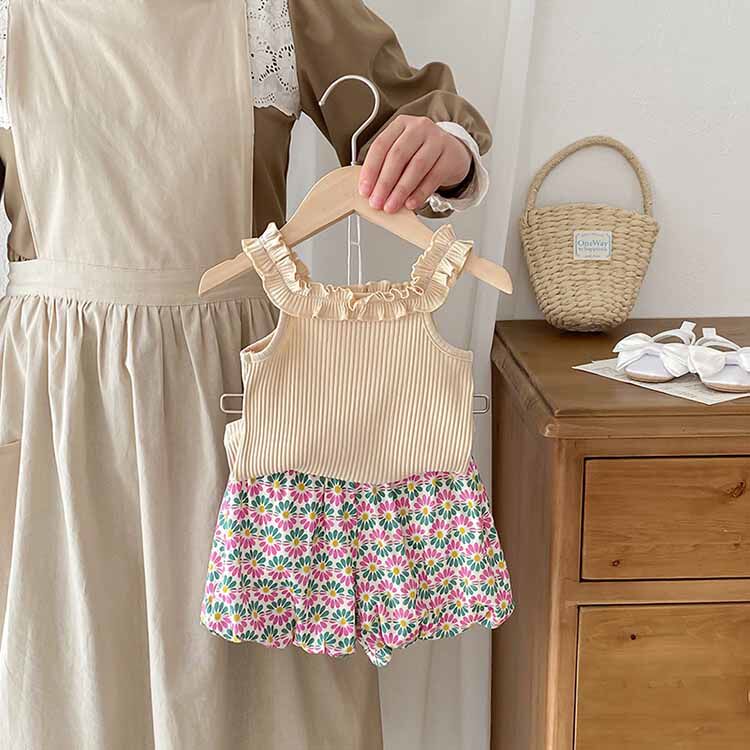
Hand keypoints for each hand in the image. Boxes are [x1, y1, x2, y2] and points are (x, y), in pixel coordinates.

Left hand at [358, 115, 472, 213]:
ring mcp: (437, 140)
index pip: (381, 145)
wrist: (452, 153)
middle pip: (398, 156)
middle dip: (384, 182)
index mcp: (400, 125)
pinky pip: (433, 177)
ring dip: (400, 190)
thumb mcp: (402, 152)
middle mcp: (419, 128)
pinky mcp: (450, 156)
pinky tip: (410, 204)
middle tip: (377, 202)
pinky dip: (420, 193)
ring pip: (416, 167)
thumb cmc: (420, 154)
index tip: (364, 190)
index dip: (370, 170)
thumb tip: (370, 191)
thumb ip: (385, 167)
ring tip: (391, 206)